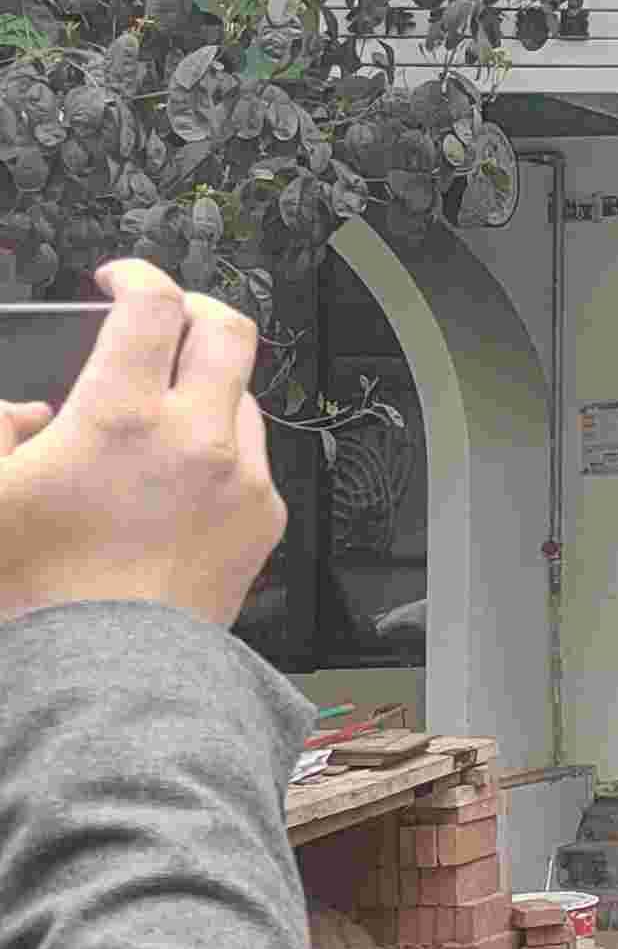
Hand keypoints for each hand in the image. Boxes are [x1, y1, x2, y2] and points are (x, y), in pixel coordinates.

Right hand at [0, 261, 288, 629]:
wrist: (106, 674)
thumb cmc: (39, 594)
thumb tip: (22, 414)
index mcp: (122, 417)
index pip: (153, 305)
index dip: (138, 274)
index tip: (121, 278)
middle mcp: (196, 438)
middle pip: (228, 330)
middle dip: (195, 310)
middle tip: (163, 318)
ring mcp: (240, 478)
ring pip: (243, 396)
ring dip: (207, 387)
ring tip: (162, 411)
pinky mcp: (263, 520)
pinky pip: (253, 459)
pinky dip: (220, 449)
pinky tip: (181, 477)